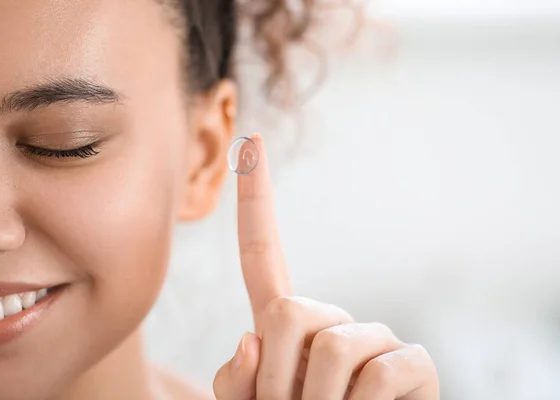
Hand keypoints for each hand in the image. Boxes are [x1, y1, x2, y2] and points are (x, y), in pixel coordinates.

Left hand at [213, 134, 438, 399]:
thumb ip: (237, 382)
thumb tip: (250, 336)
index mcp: (286, 328)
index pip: (263, 256)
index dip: (255, 201)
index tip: (248, 142)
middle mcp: (332, 322)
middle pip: (287, 311)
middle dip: (277, 379)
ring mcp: (376, 338)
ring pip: (332, 347)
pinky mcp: (415, 364)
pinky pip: (377, 376)